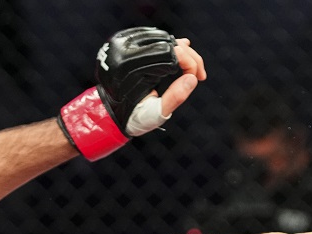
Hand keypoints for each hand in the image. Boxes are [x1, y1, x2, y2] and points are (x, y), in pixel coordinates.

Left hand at [59, 27, 202, 160]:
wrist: (112, 113)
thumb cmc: (134, 116)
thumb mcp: (156, 113)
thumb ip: (175, 97)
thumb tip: (192, 78)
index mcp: (137, 68)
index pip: (173, 53)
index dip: (191, 62)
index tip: (198, 77)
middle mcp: (130, 52)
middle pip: (170, 44)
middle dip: (190, 56)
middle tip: (199, 74)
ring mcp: (127, 46)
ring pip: (163, 39)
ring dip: (181, 51)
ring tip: (192, 66)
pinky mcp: (128, 45)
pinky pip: (154, 41)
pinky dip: (169, 47)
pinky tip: (181, 51)